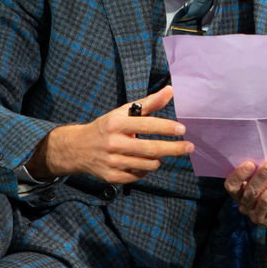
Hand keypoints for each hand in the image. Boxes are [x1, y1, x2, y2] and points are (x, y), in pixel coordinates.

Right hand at [27, 85, 191, 183]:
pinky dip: (146, 169)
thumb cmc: (106, 127)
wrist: (77, 148)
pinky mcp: (111, 177)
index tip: (182, 129)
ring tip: (159, 153)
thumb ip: (148, 103)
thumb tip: (170, 90)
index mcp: (116, 124)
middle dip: (173, 148)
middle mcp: (113, 143)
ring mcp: (112, 162)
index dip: (165, 127)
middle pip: (150, 149)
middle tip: (189, 147)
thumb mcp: (123, 112)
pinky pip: (139, 175)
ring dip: (158, 159)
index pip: (145, 125)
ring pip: (147, 164)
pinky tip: (143, 162)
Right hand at [224, 159, 266, 243]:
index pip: (231, 186)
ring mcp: (258, 217)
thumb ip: (261, 170)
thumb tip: (266, 155)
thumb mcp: (266, 178)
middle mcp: (245, 207)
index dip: (238, 175)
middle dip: (261, 176)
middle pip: (251, 192)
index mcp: (238, 194)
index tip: (249, 163)